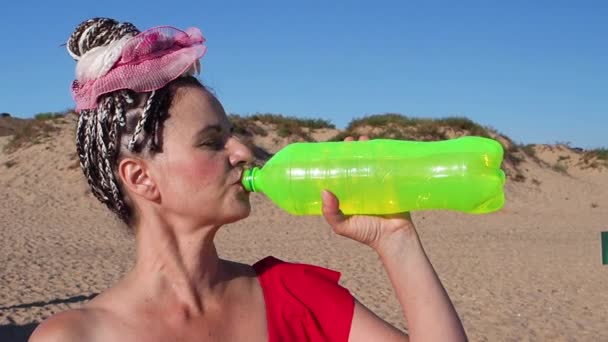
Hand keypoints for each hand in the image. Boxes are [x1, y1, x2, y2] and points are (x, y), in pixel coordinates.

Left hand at [321, 136, 416, 250]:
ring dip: (369, 148)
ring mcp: (379, 184)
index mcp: (349, 194)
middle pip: (356, 163)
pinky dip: (387, 156)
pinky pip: (390, 167)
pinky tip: (383, 147)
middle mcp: (363, 187)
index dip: (338, 160)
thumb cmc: (367, 234)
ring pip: (372, 162)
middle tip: (350, 141)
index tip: (333, 149)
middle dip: (353, 150)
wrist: (395, 239)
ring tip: (364, 140)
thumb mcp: (343, 226)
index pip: (341, 172)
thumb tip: (324, 191)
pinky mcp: (394, 184)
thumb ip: (331, 213)